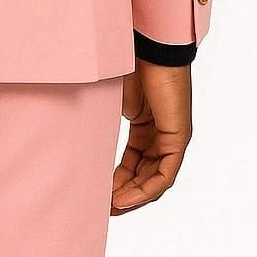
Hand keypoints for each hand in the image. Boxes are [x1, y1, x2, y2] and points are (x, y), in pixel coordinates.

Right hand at [111, 58, 191, 214]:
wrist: (148, 47)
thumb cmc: (129, 65)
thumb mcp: (113, 102)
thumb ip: (103, 122)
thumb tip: (77, 135)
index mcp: (147, 126)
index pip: (134, 163)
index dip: (117, 181)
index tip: (99, 194)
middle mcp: (162, 135)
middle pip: (145, 175)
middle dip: (124, 194)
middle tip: (102, 208)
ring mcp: (172, 138)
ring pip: (155, 180)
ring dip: (134, 197)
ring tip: (111, 208)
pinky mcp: (178, 138)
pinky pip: (165, 174)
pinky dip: (146, 190)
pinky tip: (125, 198)